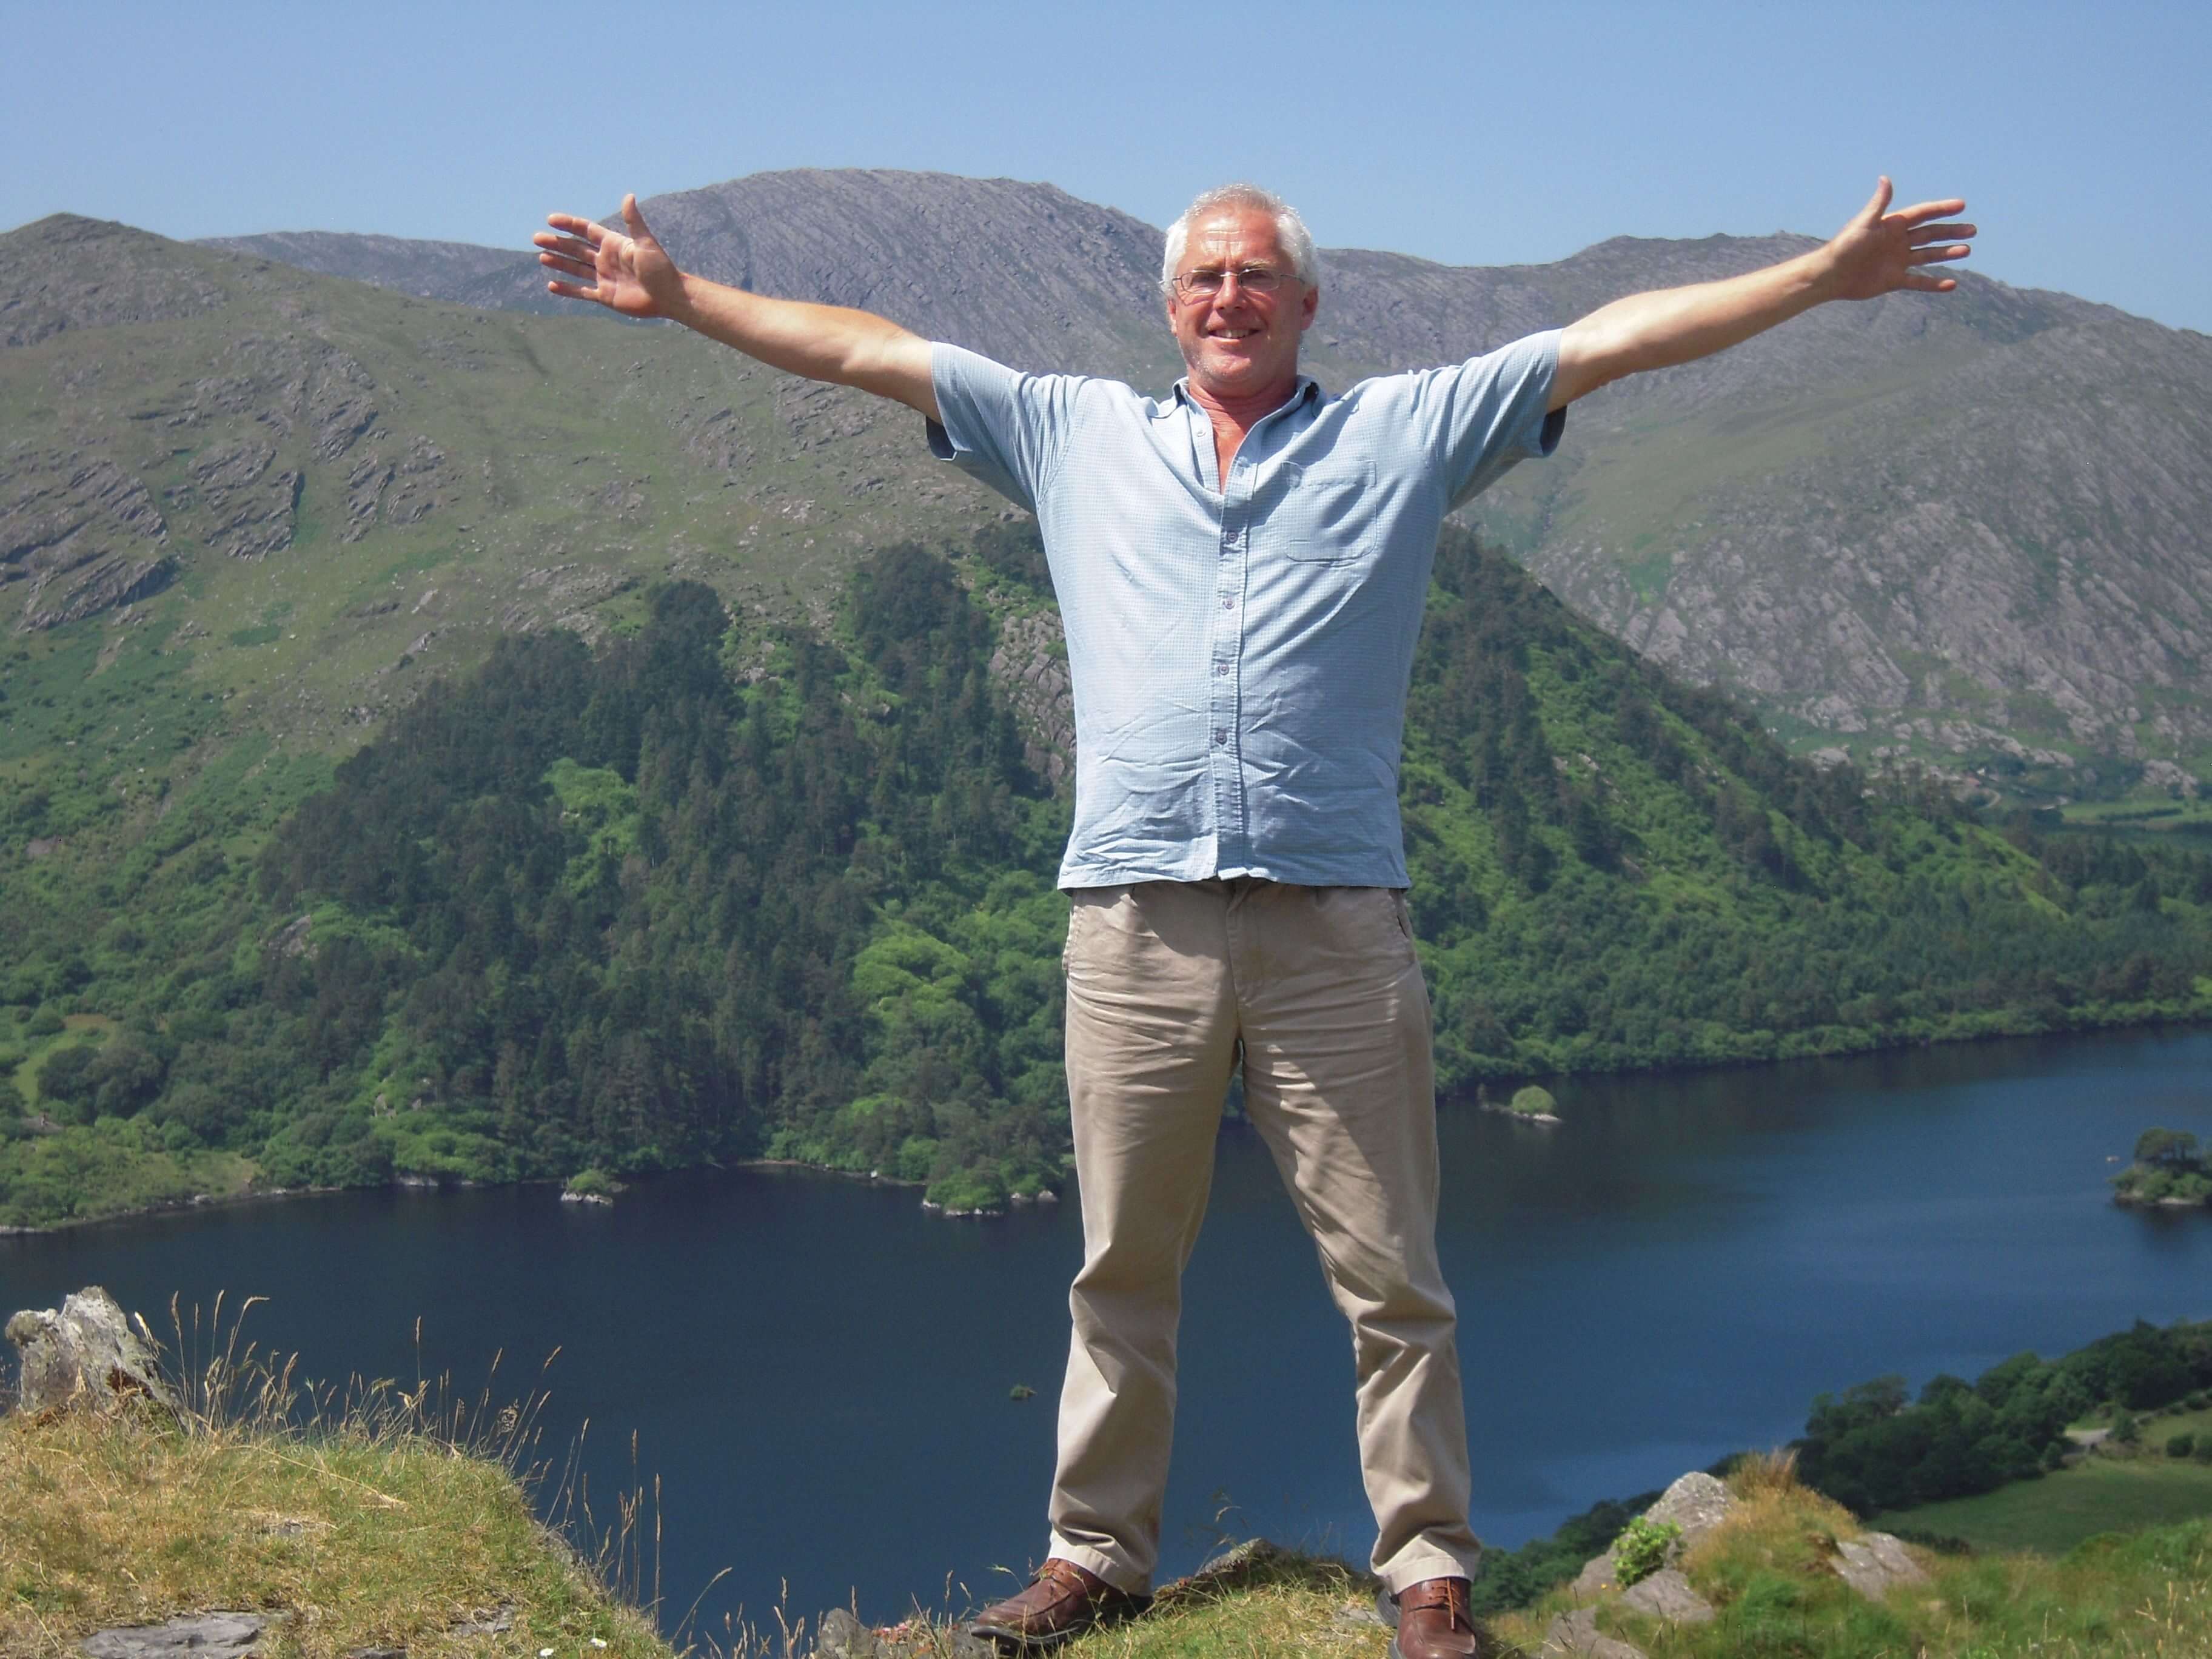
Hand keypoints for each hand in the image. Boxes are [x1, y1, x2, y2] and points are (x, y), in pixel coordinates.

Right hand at [534, 194, 684, 318]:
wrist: (669, 296)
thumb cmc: (660, 268)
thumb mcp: (645, 242)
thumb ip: (633, 221)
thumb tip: (629, 196)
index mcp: (613, 244)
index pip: (586, 230)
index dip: (569, 224)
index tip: (551, 219)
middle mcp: (606, 259)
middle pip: (576, 249)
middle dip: (557, 243)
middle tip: (537, 238)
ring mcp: (604, 277)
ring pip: (576, 269)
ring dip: (559, 263)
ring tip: (541, 257)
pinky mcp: (605, 296)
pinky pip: (582, 292)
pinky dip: (567, 289)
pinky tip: (552, 285)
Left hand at [1820, 177, 1975, 300]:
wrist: (1830, 275)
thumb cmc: (1845, 246)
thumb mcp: (1865, 223)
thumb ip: (1880, 203)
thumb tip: (1885, 178)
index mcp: (1893, 225)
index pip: (1923, 214)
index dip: (1942, 209)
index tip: (1962, 205)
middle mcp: (1897, 241)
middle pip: (1930, 234)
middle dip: (1951, 232)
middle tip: (1973, 230)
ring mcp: (1897, 261)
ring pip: (1928, 256)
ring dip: (1947, 253)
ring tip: (1966, 251)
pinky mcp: (1893, 280)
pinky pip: (1918, 282)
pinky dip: (1934, 284)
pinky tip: (1952, 284)